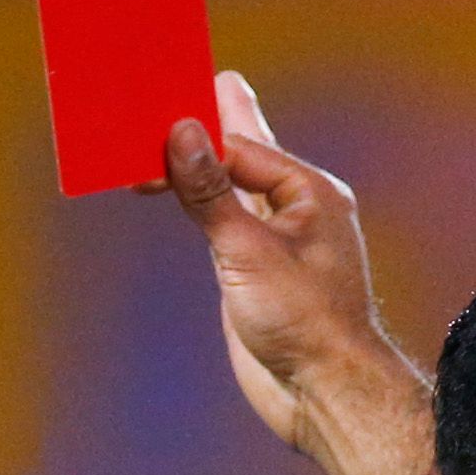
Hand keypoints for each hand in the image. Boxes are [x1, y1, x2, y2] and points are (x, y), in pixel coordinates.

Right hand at [154, 71, 415, 458]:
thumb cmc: (304, 323)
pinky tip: (192, 192)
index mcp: (310, 193)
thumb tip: (181, 134)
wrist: (323, 394)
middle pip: (246, 154)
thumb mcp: (247, 252)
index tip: (152, 124)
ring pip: (233, 189)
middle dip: (218, 122)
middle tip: (207, 79)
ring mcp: (278, 242)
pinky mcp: (257, 275)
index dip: (196, 134)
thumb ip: (211, 193)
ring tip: (190, 127)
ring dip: (204, 163)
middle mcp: (297, 210)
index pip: (241, 148)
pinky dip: (201, 203)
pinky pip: (223, 225)